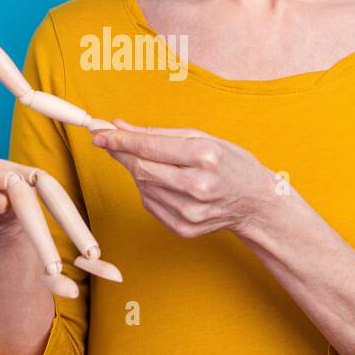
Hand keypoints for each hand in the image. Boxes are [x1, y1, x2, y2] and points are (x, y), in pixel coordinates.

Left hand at [91, 118, 275, 238]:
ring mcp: (190, 211)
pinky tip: (166, 183)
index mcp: (205, 156)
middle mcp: (197, 185)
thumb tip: (118, 126)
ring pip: (142, 186)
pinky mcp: (183, 228)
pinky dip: (149, 190)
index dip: (120, 140)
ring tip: (158, 164)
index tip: (99, 133)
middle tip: (111, 142)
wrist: (255, 202)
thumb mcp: (202, 138)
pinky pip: (150, 204)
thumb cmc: (230, 163)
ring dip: (139, 172)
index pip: (149, 147)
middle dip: (122, 154)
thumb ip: (158, 133)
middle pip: (141, 169)